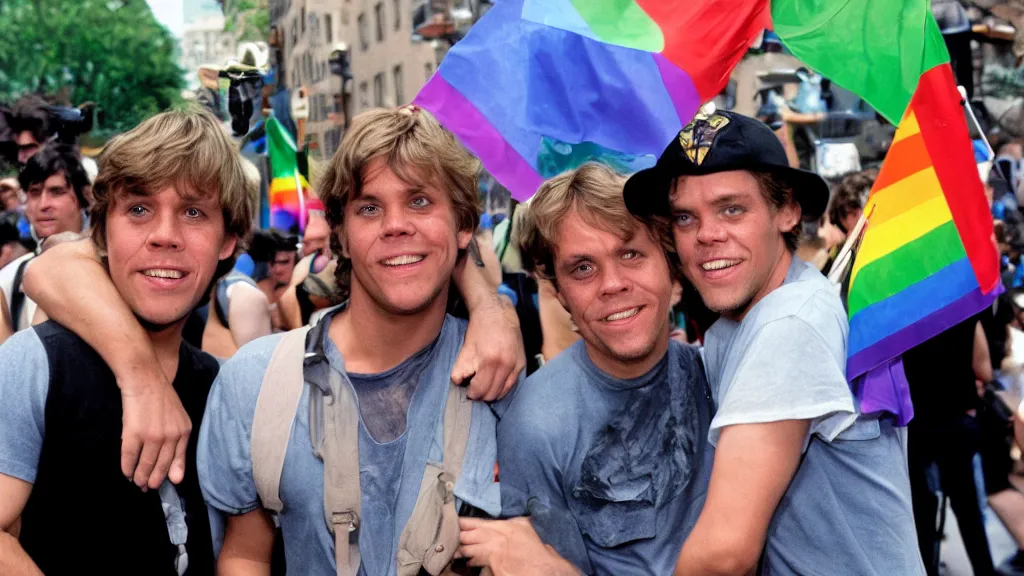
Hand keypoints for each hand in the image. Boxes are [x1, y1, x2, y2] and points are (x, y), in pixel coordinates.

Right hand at [120, 375, 191, 489]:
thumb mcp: (178, 419)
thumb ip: (178, 444)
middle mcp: (170, 436)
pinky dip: (127, 467)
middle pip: (161, 466)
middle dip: (153, 480)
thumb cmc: (160, 397)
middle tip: (146, 488)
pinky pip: (129, 457)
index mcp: (184, 432)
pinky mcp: (134, 433)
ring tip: (137, 482)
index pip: (177, 460)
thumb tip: (177, 477)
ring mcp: (152, 436)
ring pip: (145, 465)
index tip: (163, 484)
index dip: (169, 475)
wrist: (144, 379)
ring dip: (139, 477)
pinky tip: (126, 472)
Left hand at [452, 295, 525, 401]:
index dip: (472, 393)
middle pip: (492, 394)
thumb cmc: (479, 329)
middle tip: (475, 388)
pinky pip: (512, 384)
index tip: (468, 390)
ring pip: (504, 392)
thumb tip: (460, 384)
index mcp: (490, 361)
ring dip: (493, 393)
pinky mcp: (522, 364)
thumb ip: (460, 369)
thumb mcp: (466, 348)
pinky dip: (503, 387)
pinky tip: (495, 381)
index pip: (480, 390)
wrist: (498, 312)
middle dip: (481, 394)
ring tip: (485, 385)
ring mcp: (516, 365)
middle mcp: (506, 365)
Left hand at [458, 517, 578, 575]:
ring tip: (457, 552)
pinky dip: (473, 563)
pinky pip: (477, 564)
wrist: (544, 569)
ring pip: (469, 550)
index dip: (462, 523)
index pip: (475, 522)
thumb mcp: (526, 526)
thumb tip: (508, 518)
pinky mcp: (493, 567)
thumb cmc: (537, 549)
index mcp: (502, 526)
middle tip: (451, 537)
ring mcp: (492, 553)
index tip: (453, 522)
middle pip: (467, 536)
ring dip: (463, 551)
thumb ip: (513, 520)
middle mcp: (494, 538)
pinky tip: (470, 563)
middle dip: (459, 537)